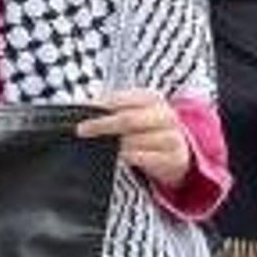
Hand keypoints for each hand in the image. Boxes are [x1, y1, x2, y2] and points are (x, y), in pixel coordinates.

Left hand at [75, 88, 192, 188]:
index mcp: (151, 98)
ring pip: (135, 140)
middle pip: (128, 119)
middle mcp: (164, 115)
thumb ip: (108, 108)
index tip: (80, 112)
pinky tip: (119, 158)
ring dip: (115, 145)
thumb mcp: (131, 112)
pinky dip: (128, 157)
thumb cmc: (145, 128)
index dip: (100, 106)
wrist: (176, 150)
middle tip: (81, 130)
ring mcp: (172, 136)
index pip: (121, 99)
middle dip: (101, 125)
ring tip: (100, 146)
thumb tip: (80, 108)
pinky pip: (145, 158)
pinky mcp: (175, 157)